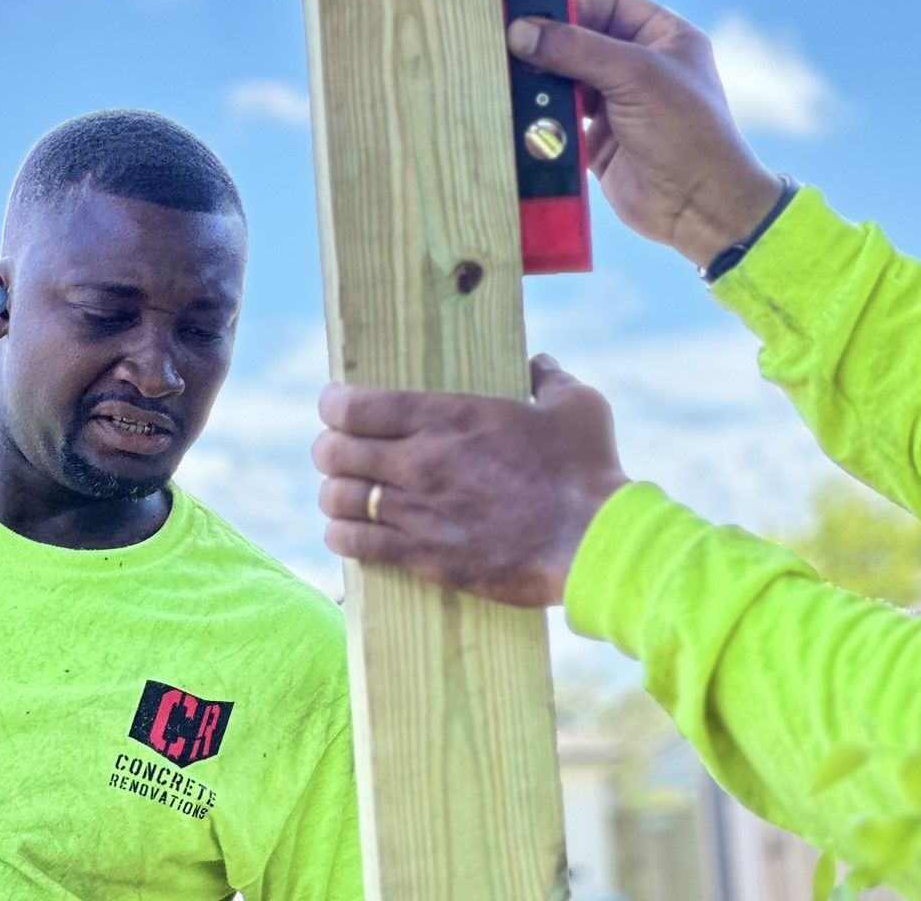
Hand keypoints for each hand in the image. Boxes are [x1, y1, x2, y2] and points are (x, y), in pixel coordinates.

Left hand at [312, 356, 629, 606]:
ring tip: (343, 492)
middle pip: (334, 451)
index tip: (336, 405)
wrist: (591, 542)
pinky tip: (347, 532)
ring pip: (336, 499)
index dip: (334, 404)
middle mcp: (421, 460)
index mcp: (448, 415)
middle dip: (329, 448)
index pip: (355, 405)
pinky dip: (342, 536)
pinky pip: (356, 545)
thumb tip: (540, 365)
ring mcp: (418, 511)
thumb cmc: (586, 469)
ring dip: (333, 493)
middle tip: (338, 450)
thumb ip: (549, 378)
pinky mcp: (424, 556)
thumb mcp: (576, 405)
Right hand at [507, 0, 784, 265]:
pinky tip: (528, 114)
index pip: (609, 5)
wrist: (699, 207)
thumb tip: (522, 31)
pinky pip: (563, 118)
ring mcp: (620, 105)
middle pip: (583, 43)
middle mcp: (642, 67)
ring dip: (546, 84)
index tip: (536, 18)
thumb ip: (577, 49)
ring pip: (569, 81)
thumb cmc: (685, 131)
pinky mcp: (600, 140)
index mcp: (665, 38)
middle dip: (552, 48)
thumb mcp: (634, 76)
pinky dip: (546, 117)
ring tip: (520, 83)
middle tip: (514, 49)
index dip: (574, 8)